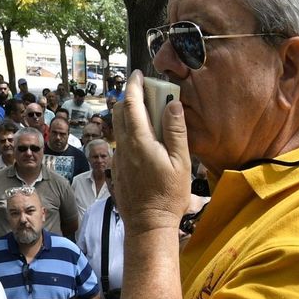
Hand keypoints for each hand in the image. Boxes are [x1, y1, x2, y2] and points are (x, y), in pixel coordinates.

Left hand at [110, 71, 192, 233]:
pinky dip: (129, 131)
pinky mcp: (117, 169)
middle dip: (130, 97)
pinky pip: (121, 142)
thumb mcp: (180, 162)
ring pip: (118, 127)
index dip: (133, 85)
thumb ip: (176, 131)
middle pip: (119, 112)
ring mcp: (118, 158)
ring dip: (129, 114)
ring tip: (148, 113)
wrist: (148, 224)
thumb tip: (173, 105)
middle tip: (147, 91)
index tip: (138, 74)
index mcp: (139, 141)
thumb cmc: (168, 195)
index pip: (131, 104)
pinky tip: (145, 139)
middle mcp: (123, 147)